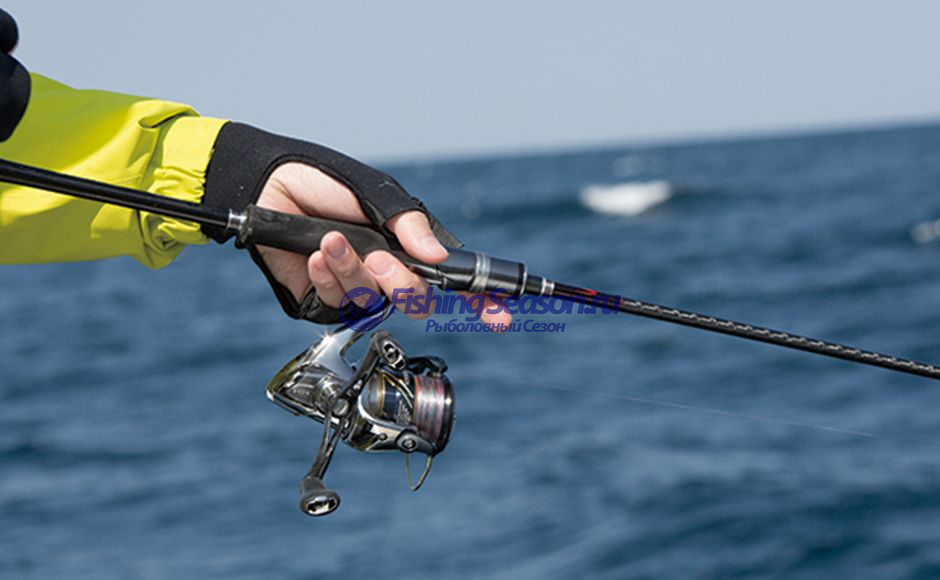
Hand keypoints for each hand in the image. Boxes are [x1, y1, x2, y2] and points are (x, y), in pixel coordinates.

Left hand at [254, 162, 511, 326]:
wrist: (269, 185)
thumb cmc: (326, 181)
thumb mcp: (374, 192)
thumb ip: (407, 222)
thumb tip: (438, 258)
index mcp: (410, 243)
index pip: (452, 277)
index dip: (478, 298)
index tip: (501, 314)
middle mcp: (387, 270)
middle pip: (415, 300)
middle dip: (401, 286)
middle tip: (381, 262)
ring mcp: (357, 285)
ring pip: (373, 301)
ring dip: (353, 271)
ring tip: (330, 242)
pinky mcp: (325, 297)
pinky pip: (337, 302)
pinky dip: (327, 275)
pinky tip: (313, 253)